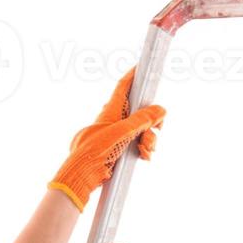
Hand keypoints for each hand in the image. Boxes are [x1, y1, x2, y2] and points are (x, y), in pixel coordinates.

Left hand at [48, 67, 165, 212]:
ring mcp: (118, 137)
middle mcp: (115, 121)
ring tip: (146, 149)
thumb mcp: (122, 132)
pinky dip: (144, 150)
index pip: (123, 87)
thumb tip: (160, 110)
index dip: (133, 76)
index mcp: (111, 111)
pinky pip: (139, 146)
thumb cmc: (95, 150)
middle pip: (140, 112)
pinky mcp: (121, 151)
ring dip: (149, 140)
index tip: (143, 67)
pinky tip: (144, 156)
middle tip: (158, 127)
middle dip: (152, 120)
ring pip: (142, 131)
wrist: (83, 175)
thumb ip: (141, 120)